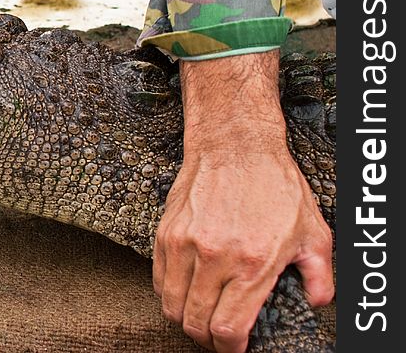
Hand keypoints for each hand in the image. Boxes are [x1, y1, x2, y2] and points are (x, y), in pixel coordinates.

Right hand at [153, 50, 333, 352]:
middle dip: (207, 339)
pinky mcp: (166, 232)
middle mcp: (214, 257)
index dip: (229, 348)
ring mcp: (184, 244)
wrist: (236, 145)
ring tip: (199, 315)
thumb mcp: (313, 232)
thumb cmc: (275, 184)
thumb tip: (319, 303)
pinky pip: (158, 279)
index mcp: (253, 264)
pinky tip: (185, 291)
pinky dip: (169, 294)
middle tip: (218, 336)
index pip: (227, 329)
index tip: (235, 347)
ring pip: (172, 305)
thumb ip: (320, 276)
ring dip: (185, 319)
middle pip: (195, 323)